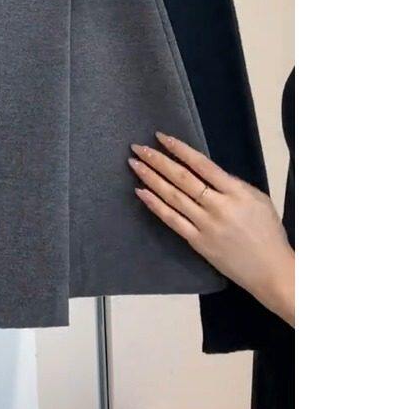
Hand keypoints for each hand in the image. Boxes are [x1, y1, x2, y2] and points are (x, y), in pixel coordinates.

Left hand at [128, 132, 293, 326]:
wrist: (271, 271)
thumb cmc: (267, 232)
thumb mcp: (258, 199)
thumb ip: (233, 184)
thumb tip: (205, 171)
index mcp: (236, 192)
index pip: (202, 165)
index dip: (180, 149)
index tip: (161, 137)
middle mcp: (218, 207)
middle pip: (182, 178)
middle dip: (158, 160)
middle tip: (138, 148)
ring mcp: (205, 225)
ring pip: (172, 197)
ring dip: (151, 178)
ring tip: (135, 164)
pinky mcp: (197, 242)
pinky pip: (171, 220)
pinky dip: (155, 205)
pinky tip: (141, 192)